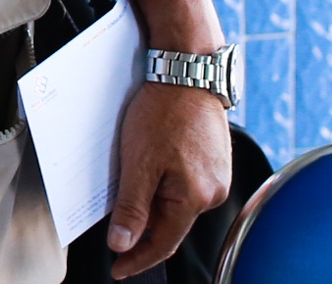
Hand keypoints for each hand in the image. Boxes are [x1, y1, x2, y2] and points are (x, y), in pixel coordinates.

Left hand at [106, 81, 231, 277]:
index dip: (137, 259)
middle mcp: (213, 191)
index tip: (119, 270)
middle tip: (114, 232)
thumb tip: (124, 244)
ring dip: (152, 202)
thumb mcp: (139, 162)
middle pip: (170, 223)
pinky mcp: (213, 157)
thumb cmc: (165, 109)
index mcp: (196, 198)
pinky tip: (147, 172)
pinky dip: (163, 183)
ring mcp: (217, 174)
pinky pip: (184, 182)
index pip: (163, 244)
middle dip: (142, 228)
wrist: (188, 69)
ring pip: (176, 202)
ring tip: (126, 193)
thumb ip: (132, 207)